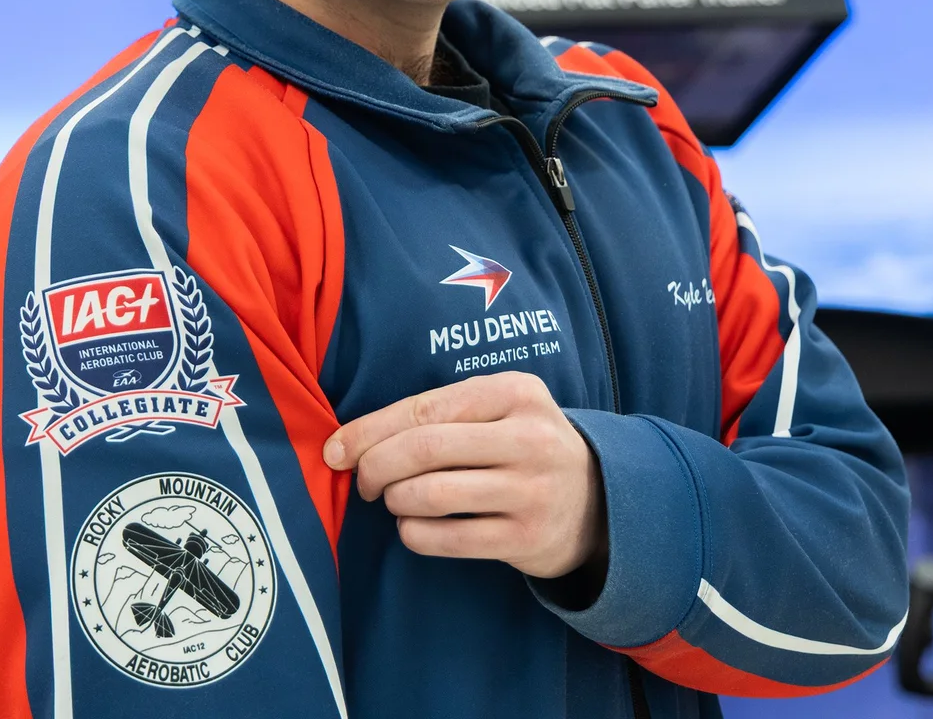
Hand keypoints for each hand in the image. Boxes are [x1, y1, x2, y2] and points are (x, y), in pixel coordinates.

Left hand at [321, 371, 606, 580]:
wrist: (596, 500)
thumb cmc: (522, 446)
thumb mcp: (500, 410)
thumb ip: (441, 413)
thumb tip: (351, 440)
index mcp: (516, 392)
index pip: (425, 408)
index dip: (370, 430)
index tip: (336, 449)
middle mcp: (529, 438)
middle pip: (424, 449)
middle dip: (376, 467)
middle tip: (363, 481)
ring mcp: (532, 490)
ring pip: (432, 496)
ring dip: (396, 501)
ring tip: (394, 501)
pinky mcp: (527, 538)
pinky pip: (448, 539)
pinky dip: (414, 534)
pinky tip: (413, 527)